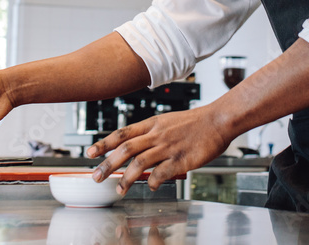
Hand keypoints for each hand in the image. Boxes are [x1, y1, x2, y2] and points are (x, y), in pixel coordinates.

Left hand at [87, 104, 230, 194]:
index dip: (104, 143)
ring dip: (125, 178)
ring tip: (119, 188)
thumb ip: (151, 133)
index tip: (90, 153)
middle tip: (96, 176)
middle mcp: (157, 135)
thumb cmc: (195, 122)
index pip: (122, 133)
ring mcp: (168, 147)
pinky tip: (149, 187)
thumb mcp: (168, 121)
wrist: (218, 120)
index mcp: (152, 123)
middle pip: (126, 149)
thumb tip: (136, 146)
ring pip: (139, 163)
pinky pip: (161, 173)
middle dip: (107, 164)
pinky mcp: (181, 159)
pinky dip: (151, 182)